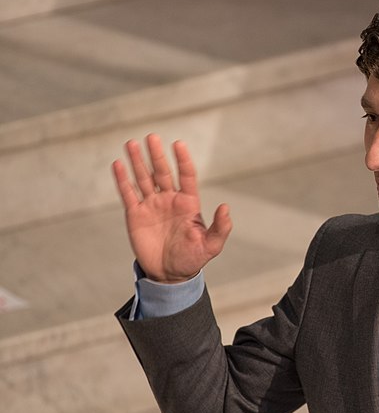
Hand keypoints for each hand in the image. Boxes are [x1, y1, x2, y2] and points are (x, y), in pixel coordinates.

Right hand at [112, 134, 231, 282]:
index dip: (183, 160)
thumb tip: (225, 207)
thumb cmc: (193, 259)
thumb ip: (220, 227)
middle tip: (152, 137)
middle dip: (156, 155)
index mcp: (189, 203)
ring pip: (144, 178)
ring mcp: (152, 205)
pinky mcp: (136, 215)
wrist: (170, 275)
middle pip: (163, 172)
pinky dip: (123, 180)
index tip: (178, 144)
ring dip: (138, 161)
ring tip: (131, 143)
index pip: (187, 175)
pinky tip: (118, 164)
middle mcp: (170, 199)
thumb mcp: (211, 245)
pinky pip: (128, 193)